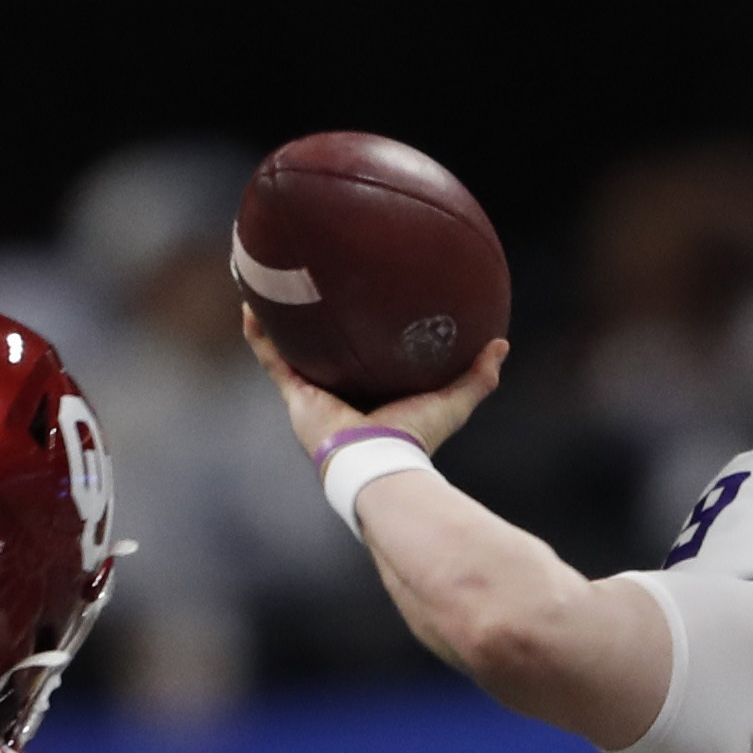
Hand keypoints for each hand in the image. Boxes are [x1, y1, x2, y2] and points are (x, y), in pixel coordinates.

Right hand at [244, 308, 508, 460]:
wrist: (379, 463)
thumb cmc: (416, 439)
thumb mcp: (453, 401)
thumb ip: (478, 375)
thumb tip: (502, 343)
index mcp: (373, 397)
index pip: (366, 363)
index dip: (363, 341)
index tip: (364, 311)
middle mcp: (341, 397)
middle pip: (327, 356)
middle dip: (319, 330)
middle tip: (314, 290)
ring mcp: (315, 397)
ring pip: (292, 352)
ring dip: (281, 323)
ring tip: (271, 288)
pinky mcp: (296, 398)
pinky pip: (272, 358)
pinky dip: (260, 334)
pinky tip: (250, 303)